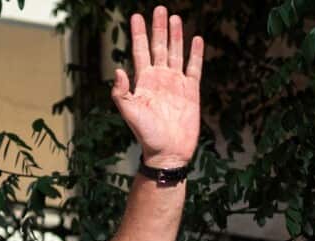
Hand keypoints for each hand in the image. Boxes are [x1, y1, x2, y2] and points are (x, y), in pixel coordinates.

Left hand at [112, 6, 204, 167]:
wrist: (168, 152)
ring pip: (176, 53)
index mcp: (143, 82)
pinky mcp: (191, 91)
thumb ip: (121, 92)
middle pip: (159, 47)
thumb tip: (118, 70)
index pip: (140, 51)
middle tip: (159, 8)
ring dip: (175, 36)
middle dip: (158, 28)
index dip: (138, 34)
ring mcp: (176, 83)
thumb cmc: (147, 135)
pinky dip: (196, 54)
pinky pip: (194, 68)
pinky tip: (196, 39)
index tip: (136, 16)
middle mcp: (159, 79)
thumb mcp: (130, 113)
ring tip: (174, 18)